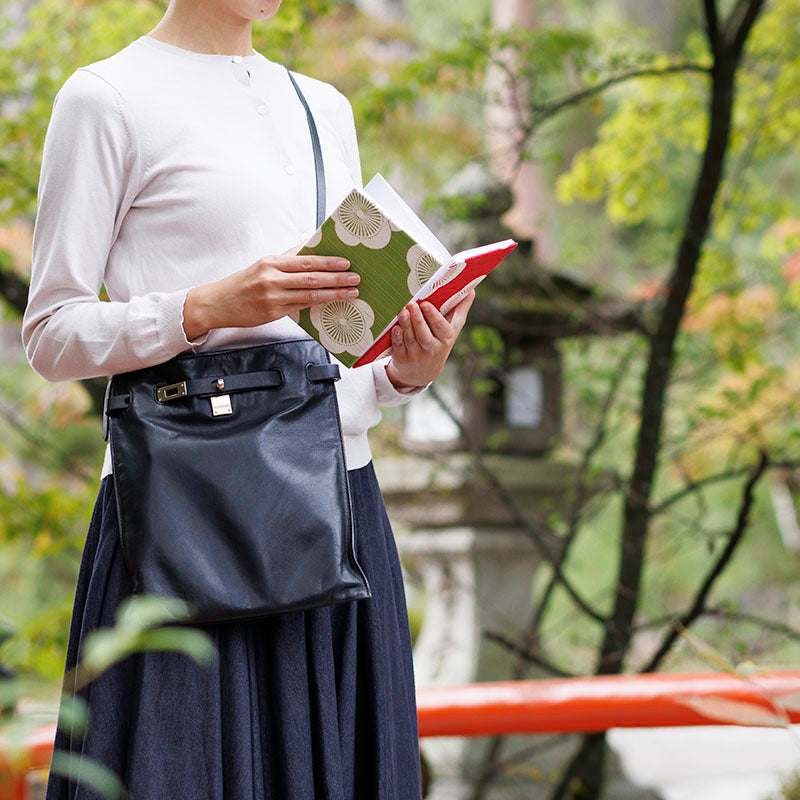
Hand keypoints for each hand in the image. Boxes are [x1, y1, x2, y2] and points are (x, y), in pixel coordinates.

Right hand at [182, 245, 360, 339]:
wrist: (218, 304)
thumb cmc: (243, 284)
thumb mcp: (263, 266)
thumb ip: (286, 260)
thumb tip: (309, 249)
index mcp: (271, 263)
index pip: (305, 260)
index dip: (327, 262)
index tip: (345, 262)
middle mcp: (272, 279)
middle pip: (312, 278)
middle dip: (336, 278)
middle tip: (355, 278)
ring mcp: (273, 297)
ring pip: (310, 294)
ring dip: (333, 294)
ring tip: (351, 292)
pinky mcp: (273, 313)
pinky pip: (301, 307)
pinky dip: (318, 304)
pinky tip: (331, 303)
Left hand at [384, 289, 475, 390]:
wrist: (423, 372)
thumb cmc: (439, 342)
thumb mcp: (453, 329)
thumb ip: (460, 309)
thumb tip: (472, 289)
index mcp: (446, 339)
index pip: (441, 328)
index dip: (433, 317)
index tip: (426, 304)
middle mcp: (432, 349)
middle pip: (425, 335)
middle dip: (418, 320)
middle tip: (412, 304)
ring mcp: (416, 355)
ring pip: (411, 339)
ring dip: (406, 325)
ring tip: (403, 312)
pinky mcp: (403, 359)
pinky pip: (399, 348)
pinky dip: (397, 338)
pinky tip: (396, 328)